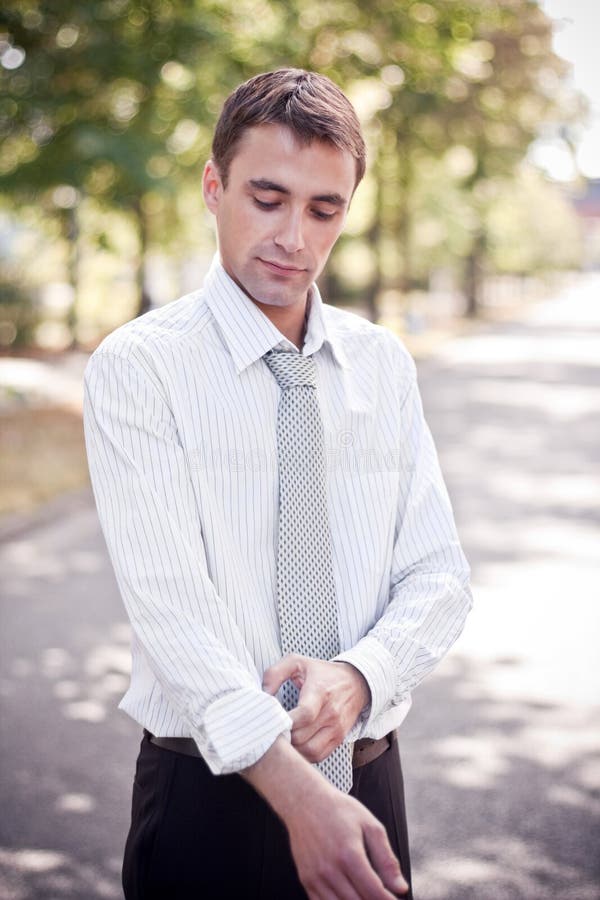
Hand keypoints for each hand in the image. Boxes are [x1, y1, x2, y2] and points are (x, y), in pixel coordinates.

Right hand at [242, 737, 408, 899]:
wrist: (305, 802)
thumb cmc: (338, 810)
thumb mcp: (370, 825)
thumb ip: (386, 858)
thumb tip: (400, 887)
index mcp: (349, 854)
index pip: (374, 892)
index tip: (395, 899)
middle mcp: (330, 869)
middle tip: (381, 895)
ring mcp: (316, 877)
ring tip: (366, 894)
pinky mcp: (306, 880)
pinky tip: (348, 895)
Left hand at [263, 654, 370, 762]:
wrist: (356, 682)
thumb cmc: (323, 673)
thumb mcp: (297, 662)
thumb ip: (275, 673)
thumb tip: (263, 694)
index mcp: (320, 692)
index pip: (305, 714)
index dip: (286, 722)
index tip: (273, 720)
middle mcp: (331, 713)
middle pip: (303, 737)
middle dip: (284, 737)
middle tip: (272, 731)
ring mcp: (336, 728)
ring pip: (310, 751)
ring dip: (292, 749)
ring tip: (283, 739)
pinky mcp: (339, 739)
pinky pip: (318, 756)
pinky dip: (304, 755)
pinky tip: (295, 744)